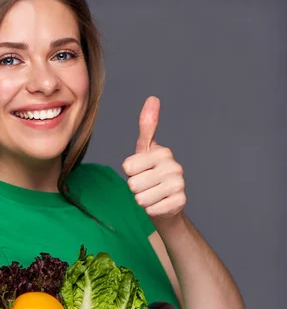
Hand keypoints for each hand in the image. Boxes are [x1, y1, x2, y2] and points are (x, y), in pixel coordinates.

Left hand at [122, 96, 185, 221]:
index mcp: (163, 152)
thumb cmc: (151, 174)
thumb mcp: (145, 150)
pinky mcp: (179, 203)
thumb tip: (153, 98)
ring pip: (140, 198)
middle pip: (133, 184)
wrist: (167, 203)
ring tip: (152, 194)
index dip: (130, 173)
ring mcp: (179, 185)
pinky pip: (151, 210)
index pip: (127, 167)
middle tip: (147, 186)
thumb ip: (147, 126)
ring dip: (143, 200)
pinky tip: (159, 204)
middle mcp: (174, 167)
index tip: (140, 171)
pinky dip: (151, 210)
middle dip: (135, 188)